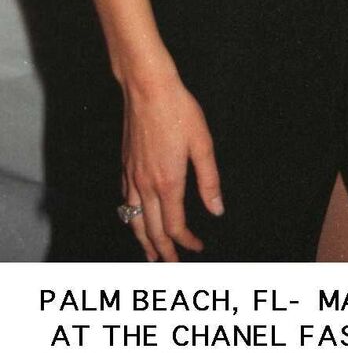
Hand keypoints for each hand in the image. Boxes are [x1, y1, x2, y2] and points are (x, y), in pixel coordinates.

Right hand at [121, 72, 223, 261]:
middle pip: (152, 229)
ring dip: (143, 240)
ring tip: (150, 254)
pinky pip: (125, 201)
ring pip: (134, 220)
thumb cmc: (178, 110)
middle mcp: (146, 184)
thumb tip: (216, 209)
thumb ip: (209, 180)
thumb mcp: (203, 143)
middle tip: (172, 264)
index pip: (175, 225)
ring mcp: (132, 175)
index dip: (186, 242)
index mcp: (168, 182)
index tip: (198, 248)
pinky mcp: (125, 164)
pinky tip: (135, 217)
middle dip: (163, 250)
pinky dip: (130, 217)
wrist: (147, 87)